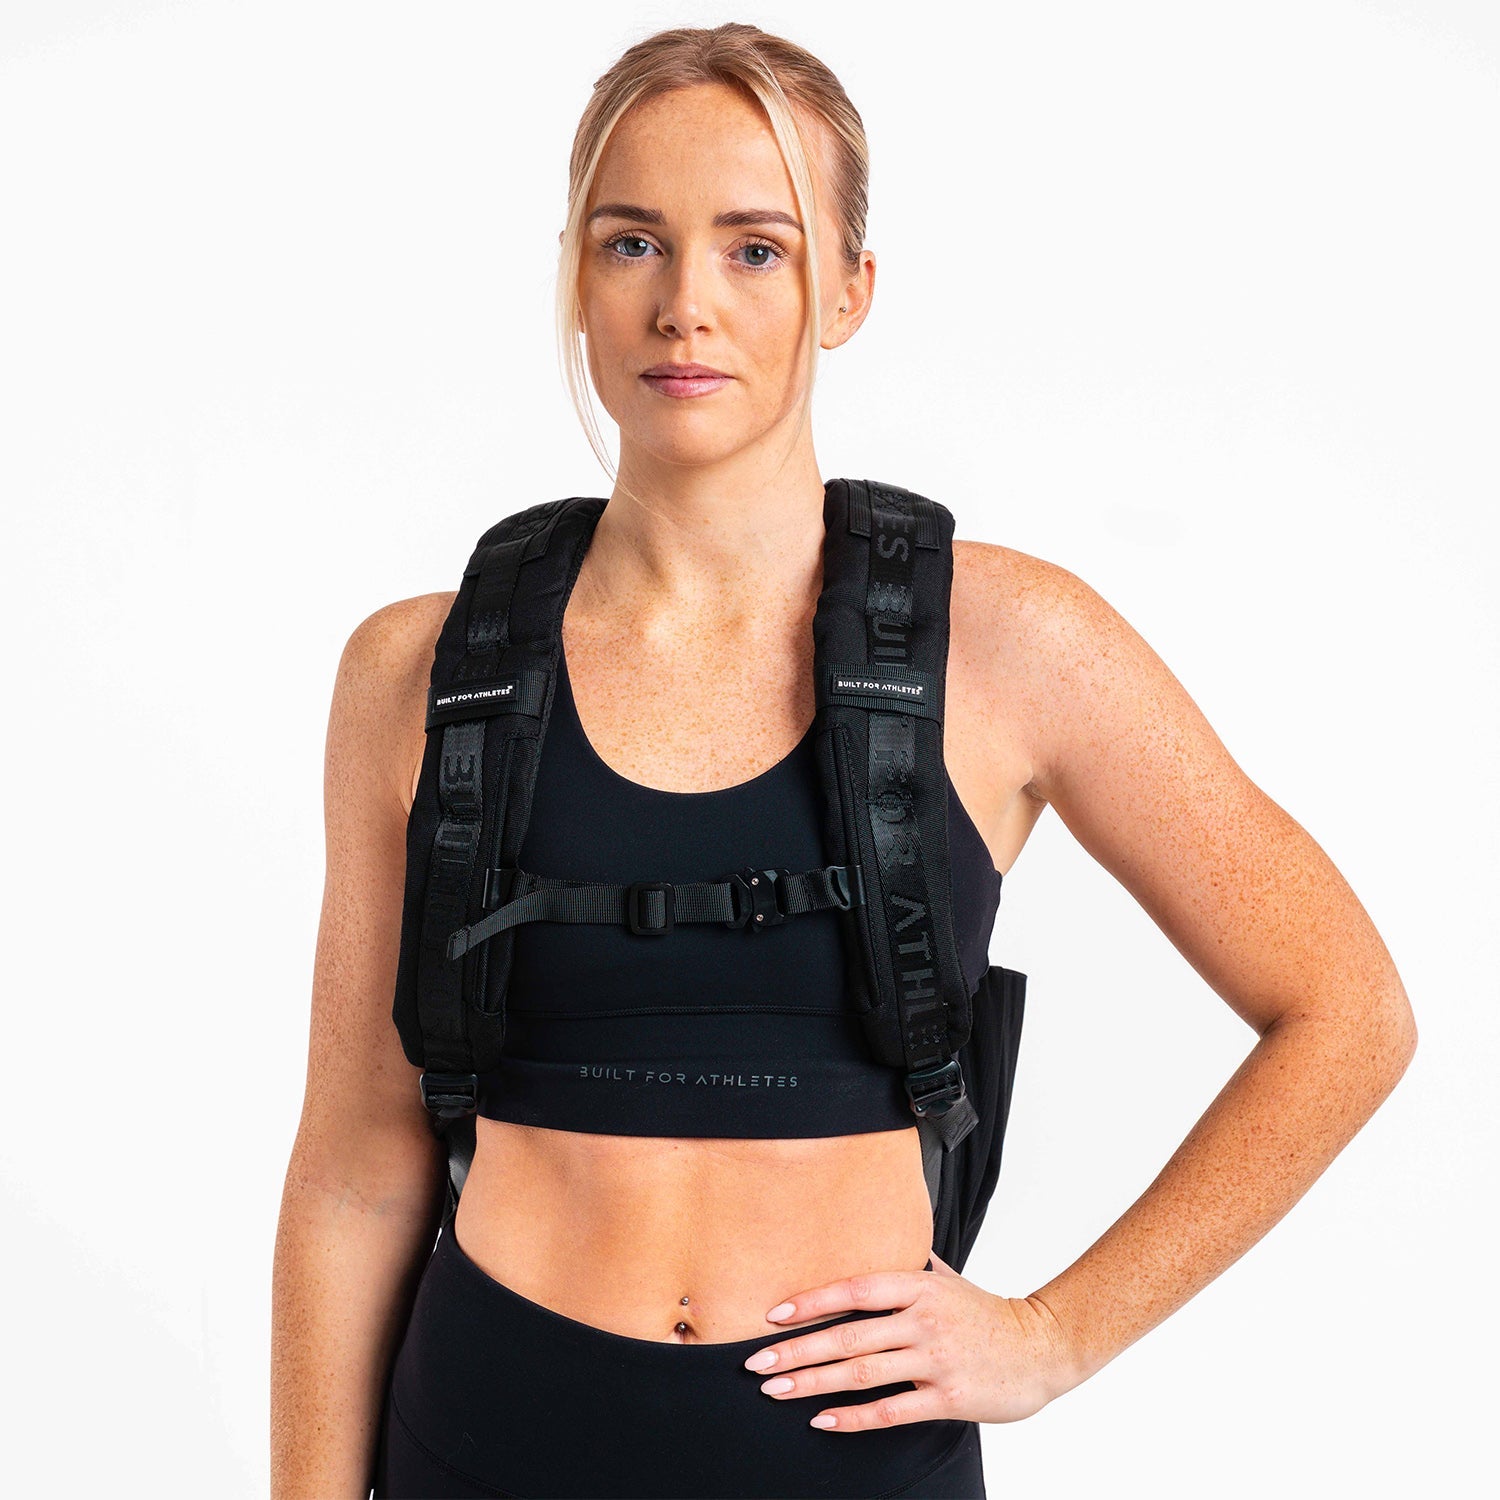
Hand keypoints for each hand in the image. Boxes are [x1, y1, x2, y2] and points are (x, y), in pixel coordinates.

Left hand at [742, 1250, 1080, 1431]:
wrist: (1043, 1347)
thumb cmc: (988, 1313)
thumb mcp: (949, 1278)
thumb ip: (912, 1263)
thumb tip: (879, 1235)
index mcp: (920, 1286)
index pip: (854, 1288)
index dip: (812, 1301)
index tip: (773, 1314)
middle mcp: (924, 1319)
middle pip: (848, 1335)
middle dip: (796, 1350)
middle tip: (756, 1362)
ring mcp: (936, 1359)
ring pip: (861, 1373)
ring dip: (812, 1383)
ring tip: (775, 1391)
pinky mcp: (949, 1398)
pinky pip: (890, 1410)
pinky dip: (852, 1417)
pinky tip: (821, 1420)